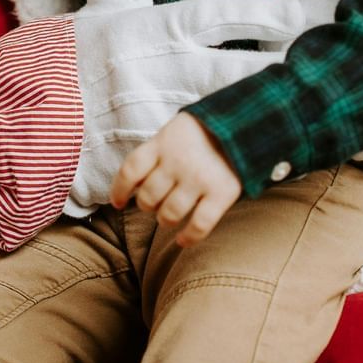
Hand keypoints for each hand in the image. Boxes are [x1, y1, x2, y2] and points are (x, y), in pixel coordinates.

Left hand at [111, 111, 242, 247]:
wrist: (245, 122)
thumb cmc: (203, 132)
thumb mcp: (173, 132)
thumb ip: (155, 153)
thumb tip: (133, 186)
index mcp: (162, 143)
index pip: (130, 170)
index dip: (119, 190)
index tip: (118, 202)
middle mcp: (177, 162)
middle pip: (148, 197)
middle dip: (147, 205)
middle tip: (155, 204)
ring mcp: (199, 178)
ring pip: (169, 214)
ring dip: (165, 220)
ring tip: (168, 217)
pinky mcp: (222, 193)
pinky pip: (200, 224)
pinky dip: (189, 237)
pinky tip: (183, 240)